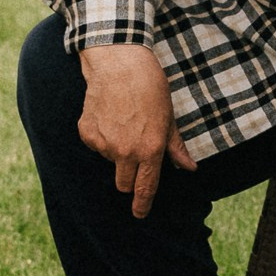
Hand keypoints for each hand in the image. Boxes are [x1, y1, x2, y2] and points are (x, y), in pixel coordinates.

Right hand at [78, 43, 194, 220]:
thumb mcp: (169, 117)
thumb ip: (175, 147)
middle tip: (134, 155)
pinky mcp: (87, 133)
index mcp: (150, 150)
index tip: (139, 214)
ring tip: (123, 122)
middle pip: (124, 183)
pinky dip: (101, 136)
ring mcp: (104, 144)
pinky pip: (95, 145)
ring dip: (115, 151)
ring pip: (109, 161)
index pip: (144, 189)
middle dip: (129, 178)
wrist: (118, 62)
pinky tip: (109, 115)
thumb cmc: (149, 86)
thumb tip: (188, 167)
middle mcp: (125, 152)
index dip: (142, 205)